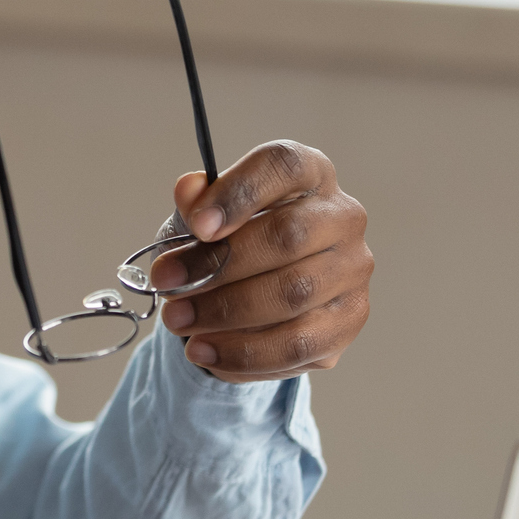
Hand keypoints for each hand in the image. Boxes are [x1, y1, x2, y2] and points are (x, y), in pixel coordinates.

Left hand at [148, 140, 371, 382]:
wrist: (251, 295)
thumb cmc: (228, 243)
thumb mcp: (201, 218)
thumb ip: (194, 205)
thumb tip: (188, 191)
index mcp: (308, 174)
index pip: (283, 166)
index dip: (239, 193)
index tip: (197, 226)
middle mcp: (342, 217)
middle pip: (287, 236)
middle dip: (217, 265)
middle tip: (167, 285)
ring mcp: (352, 270)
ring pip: (292, 295)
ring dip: (224, 312)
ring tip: (177, 321)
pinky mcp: (347, 321)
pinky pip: (297, 344)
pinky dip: (243, 352)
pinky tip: (203, 350)